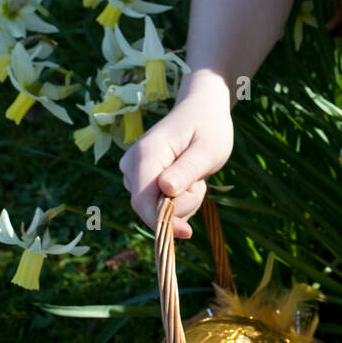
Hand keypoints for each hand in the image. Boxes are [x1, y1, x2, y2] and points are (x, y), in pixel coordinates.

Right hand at [119, 80, 233, 238]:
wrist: (202, 110)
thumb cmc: (209, 127)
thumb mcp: (208, 150)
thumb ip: (187, 170)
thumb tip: (165, 191)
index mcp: (146, 153)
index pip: (143, 201)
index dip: (162, 222)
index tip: (187, 232)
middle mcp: (132, 163)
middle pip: (149, 208)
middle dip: (180, 205)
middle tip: (200, 181)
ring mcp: (133, 171)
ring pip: (155, 208)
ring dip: (182, 202)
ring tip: (195, 176)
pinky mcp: (139, 178)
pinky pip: (157, 204)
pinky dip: (177, 199)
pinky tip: (187, 179)